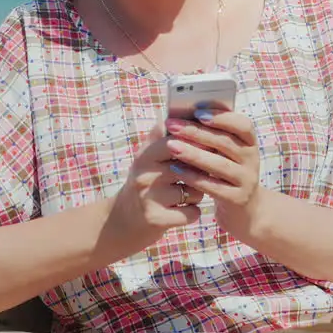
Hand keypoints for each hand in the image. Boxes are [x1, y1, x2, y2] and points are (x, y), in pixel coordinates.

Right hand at [108, 129, 203, 252]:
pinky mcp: (156, 219)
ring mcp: (149, 197)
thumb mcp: (147, 158)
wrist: (120, 223)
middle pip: (190, 166)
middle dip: (202, 170)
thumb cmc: (144, 184)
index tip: (212, 145)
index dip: (198, 141)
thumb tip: (181, 109)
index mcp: (145, 155)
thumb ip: (163, 136)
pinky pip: (191, 212)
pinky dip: (191, 213)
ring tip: (185, 194)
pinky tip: (182, 211)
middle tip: (205, 173)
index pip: (177, 140)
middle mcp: (144, 173)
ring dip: (197, 194)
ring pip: (194, 190)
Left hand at [164, 109, 263, 235]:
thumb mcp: (224, 153)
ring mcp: (246, 180)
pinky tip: (176, 169)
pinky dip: (193, 176)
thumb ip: (210, 136)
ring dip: (193, 153)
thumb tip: (181, 118)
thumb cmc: (226, 172)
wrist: (244, 209)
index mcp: (250, 143)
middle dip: (196, 132)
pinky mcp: (237, 199)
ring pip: (219, 164)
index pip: (243, 125)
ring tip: (171, 146)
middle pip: (225, 142)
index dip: (222, 117)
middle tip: (172, 126)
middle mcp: (252, 160)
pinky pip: (213, 186)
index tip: (198, 112)